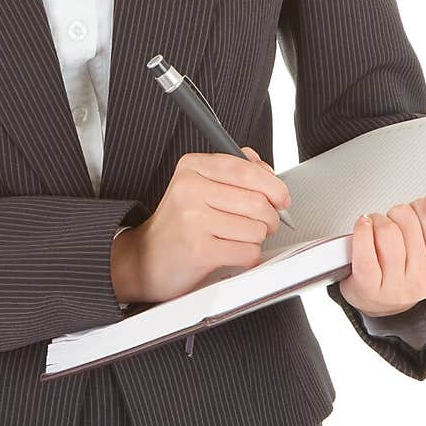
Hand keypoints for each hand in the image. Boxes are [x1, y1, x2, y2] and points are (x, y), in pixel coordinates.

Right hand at [110, 146, 289, 304]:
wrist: (143, 259)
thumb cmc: (177, 225)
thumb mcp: (197, 185)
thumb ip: (234, 171)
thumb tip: (269, 173)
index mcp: (192, 167)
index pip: (248, 170)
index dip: (274, 186)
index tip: (281, 198)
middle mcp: (190, 189)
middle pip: (259, 201)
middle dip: (269, 218)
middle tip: (261, 224)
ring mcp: (193, 220)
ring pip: (257, 229)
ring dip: (255, 239)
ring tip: (236, 239)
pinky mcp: (199, 250)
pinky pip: (248, 252)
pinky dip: (247, 257)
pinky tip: (231, 253)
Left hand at [337, 193, 425, 316]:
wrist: (384, 296)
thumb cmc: (414, 262)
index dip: (421, 206)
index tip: (420, 217)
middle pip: (407, 218)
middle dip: (398, 213)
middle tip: (398, 226)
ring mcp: (397, 286)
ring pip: (387, 231)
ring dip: (378, 221)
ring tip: (379, 230)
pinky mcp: (370, 286)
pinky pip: (365, 251)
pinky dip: (362, 232)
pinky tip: (364, 227)